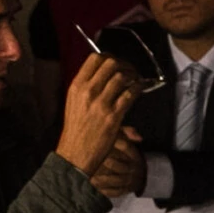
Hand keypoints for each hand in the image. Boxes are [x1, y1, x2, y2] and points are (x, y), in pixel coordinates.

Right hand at [53, 53, 138, 177]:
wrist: (75, 155)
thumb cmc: (76, 129)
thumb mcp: (74, 102)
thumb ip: (88, 86)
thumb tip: (107, 73)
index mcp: (77, 86)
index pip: (95, 58)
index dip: (110, 57)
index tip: (117, 63)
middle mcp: (88, 92)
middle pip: (111, 63)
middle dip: (124, 64)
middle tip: (130, 71)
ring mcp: (100, 104)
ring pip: (122, 77)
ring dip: (133, 76)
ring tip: (136, 80)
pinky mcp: (113, 116)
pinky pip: (130, 94)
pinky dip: (138, 88)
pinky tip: (139, 89)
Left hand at [90, 128, 145, 199]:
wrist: (142, 175)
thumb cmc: (130, 156)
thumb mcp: (130, 142)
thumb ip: (129, 133)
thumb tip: (137, 136)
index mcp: (135, 155)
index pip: (127, 148)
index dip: (119, 143)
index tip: (109, 141)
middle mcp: (132, 169)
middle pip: (122, 166)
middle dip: (111, 164)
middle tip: (97, 161)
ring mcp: (128, 181)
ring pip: (116, 181)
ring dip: (104, 180)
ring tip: (91, 179)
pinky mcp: (124, 190)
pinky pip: (115, 192)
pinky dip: (106, 191)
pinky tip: (95, 189)